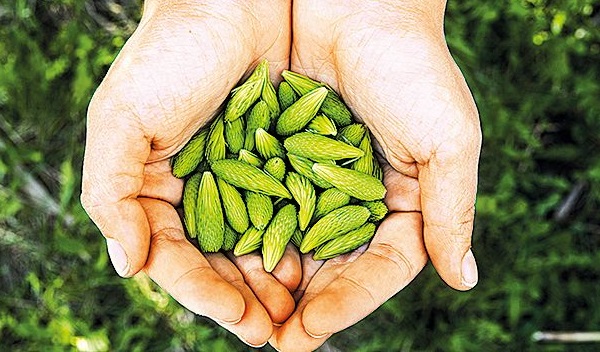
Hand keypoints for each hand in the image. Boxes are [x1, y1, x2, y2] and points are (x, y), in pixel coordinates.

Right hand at [80, 0, 299, 346]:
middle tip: (274, 331)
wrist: (228, 2)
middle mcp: (200, 191)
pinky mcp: (281, 158)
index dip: (203, 293)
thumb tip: (129, 267)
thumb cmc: (168, 55)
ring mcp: (243, 177)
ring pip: (258, 242)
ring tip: (299, 311)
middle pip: (220, 260)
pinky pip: (291, 208)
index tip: (238, 317)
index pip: (176, 258)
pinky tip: (317, 261)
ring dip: (275, 279)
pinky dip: (301, 237)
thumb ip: (112, 193)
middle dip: (245, 298)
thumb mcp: (122, 120)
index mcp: (156, 190)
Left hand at [271, 0, 480, 349]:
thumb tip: (464, 279)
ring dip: (270, 279)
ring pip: (292, 241)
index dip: (347, 303)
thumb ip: (453, 209)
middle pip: (331, 265)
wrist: (359, 2)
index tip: (311, 331)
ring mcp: (315, 178)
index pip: (377, 269)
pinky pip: (261, 201)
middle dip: (303, 305)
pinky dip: (246, 230)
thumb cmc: (413, 63)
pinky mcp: (280, 153)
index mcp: (402, 202)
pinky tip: (227, 258)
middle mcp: (356, 197)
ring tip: (245, 315)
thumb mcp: (448, 137)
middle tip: (275, 341)